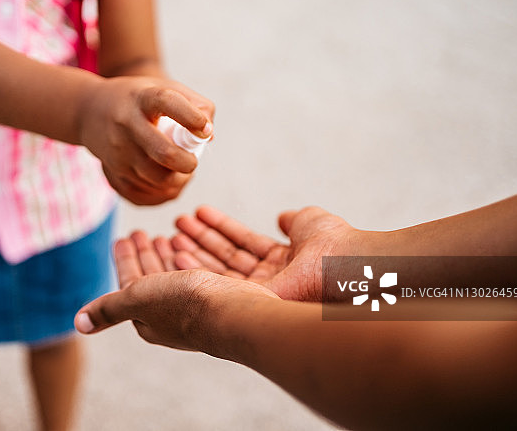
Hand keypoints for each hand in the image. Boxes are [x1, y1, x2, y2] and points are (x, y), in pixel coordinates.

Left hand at [74, 233, 275, 351]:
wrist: (235, 313)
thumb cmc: (183, 305)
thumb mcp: (136, 299)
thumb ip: (108, 308)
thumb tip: (78, 324)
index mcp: (146, 319)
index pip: (128, 283)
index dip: (124, 260)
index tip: (122, 237)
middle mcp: (168, 317)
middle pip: (150, 280)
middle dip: (143, 255)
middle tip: (139, 232)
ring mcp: (193, 309)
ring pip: (172, 277)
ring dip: (163, 255)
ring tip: (160, 235)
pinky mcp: (214, 300)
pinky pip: (193, 275)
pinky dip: (185, 258)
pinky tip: (185, 248)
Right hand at [78, 76, 213, 205]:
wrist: (89, 111)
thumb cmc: (139, 100)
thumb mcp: (164, 89)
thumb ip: (196, 105)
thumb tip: (208, 136)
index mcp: (142, 98)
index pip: (166, 102)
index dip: (191, 117)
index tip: (204, 129)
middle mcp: (126, 124)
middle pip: (163, 152)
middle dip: (187, 162)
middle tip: (192, 161)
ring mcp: (118, 151)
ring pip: (157, 179)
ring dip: (178, 180)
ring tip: (181, 171)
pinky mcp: (113, 172)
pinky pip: (145, 195)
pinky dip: (163, 193)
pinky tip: (167, 181)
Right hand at [169, 205, 362, 300]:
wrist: (347, 266)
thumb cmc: (336, 243)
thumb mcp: (310, 221)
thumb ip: (293, 221)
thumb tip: (283, 217)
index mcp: (283, 261)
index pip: (243, 243)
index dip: (220, 228)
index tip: (197, 214)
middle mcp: (269, 279)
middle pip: (226, 257)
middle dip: (200, 240)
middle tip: (175, 225)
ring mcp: (259, 292)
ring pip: (217, 271)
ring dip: (192, 252)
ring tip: (169, 237)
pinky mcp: (250, 301)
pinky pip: (216, 284)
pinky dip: (193, 268)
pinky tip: (174, 254)